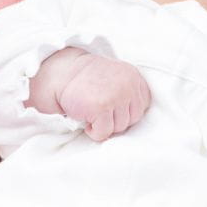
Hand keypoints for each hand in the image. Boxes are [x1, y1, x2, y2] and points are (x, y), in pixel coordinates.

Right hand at [30, 49, 150, 141]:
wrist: (63, 73)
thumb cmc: (88, 79)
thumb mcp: (116, 77)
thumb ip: (129, 91)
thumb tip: (135, 119)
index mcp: (133, 76)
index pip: (142, 105)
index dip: (126, 110)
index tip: (112, 107)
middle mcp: (128, 85)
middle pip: (133, 119)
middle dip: (116, 119)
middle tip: (100, 111)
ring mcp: (116, 96)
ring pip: (120, 127)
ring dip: (105, 125)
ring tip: (92, 113)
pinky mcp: (101, 108)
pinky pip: (104, 132)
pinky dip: (94, 132)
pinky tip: (86, 120)